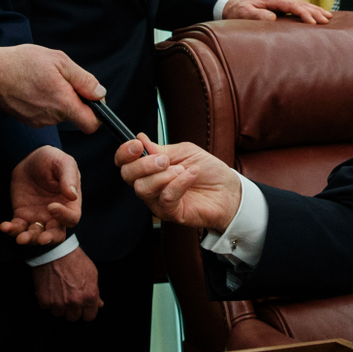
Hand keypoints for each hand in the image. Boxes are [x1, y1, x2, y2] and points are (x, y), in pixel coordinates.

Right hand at [0, 44, 102, 132]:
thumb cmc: (22, 63)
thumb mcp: (59, 61)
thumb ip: (83, 79)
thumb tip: (99, 94)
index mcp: (63, 103)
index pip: (91, 124)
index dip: (98, 113)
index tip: (92, 98)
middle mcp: (52, 117)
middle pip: (75, 115)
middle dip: (75, 98)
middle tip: (62, 78)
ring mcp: (39, 121)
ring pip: (60, 113)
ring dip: (59, 98)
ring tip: (45, 80)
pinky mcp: (28, 120)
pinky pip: (46, 113)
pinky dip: (45, 102)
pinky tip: (35, 87)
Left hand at [0, 145, 81, 244]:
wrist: (30, 157)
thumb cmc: (52, 160)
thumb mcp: (64, 163)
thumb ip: (69, 178)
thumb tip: (72, 195)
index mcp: (70, 204)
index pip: (71, 218)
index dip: (63, 216)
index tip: (51, 206)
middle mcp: (55, 216)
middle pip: (55, 235)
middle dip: (48, 239)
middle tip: (41, 239)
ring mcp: (38, 217)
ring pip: (35, 235)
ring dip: (28, 239)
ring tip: (20, 238)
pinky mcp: (22, 215)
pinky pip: (17, 227)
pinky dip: (11, 230)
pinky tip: (4, 226)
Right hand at [33, 247, 103, 321]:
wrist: (55, 251)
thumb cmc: (75, 260)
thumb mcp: (92, 273)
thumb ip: (95, 292)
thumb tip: (99, 304)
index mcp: (89, 297)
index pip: (89, 317)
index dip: (85, 311)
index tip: (82, 306)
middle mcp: (75, 303)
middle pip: (73, 317)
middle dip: (71, 309)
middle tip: (68, 296)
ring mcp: (59, 303)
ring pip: (59, 313)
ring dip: (58, 305)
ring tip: (58, 290)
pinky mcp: (45, 301)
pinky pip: (46, 307)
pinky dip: (47, 299)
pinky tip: (50, 288)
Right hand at [114, 134, 242, 232]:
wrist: (228, 190)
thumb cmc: (207, 171)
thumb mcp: (184, 151)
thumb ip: (161, 148)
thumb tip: (140, 139)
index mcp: (149, 167)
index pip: (124, 162)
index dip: (125, 152)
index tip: (137, 145)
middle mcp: (149, 185)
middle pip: (128, 176)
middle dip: (144, 164)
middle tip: (165, 160)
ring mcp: (158, 201)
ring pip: (143, 188)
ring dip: (163, 175)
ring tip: (183, 169)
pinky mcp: (170, 213)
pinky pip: (166, 197)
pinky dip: (179, 183)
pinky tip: (191, 175)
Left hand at [221, 0, 331, 23]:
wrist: (231, 6)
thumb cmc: (238, 11)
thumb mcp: (245, 13)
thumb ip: (257, 15)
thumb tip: (273, 18)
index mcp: (272, 0)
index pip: (292, 5)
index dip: (304, 13)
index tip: (313, 22)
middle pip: (301, 3)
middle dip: (315, 11)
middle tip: (327, 20)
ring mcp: (280, 2)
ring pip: (301, 4)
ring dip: (315, 10)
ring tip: (329, 16)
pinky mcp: (280, 6)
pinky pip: (297, 7)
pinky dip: (309, 10)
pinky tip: (317, 14)